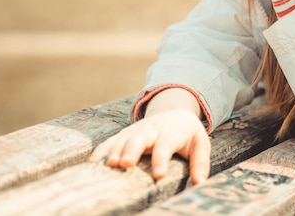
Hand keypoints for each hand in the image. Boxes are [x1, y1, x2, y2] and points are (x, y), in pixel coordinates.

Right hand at [89, 109, 209, 183]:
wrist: (175, 111)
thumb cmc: (188, 133)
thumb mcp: (200, 143)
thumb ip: (200, 162)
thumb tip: (200, 183)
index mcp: (172, 131)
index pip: (166, 144)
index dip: (161, 158)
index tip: (158, 175)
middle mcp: (152, 129)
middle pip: (140, 137)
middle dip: (132, 150)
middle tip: (125, 165)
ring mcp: (136, 129)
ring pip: (124, 138)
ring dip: (115, 150)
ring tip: (109, 165)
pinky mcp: (125, 133)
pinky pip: (111, 140)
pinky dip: (102, 150)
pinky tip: (94, 163)